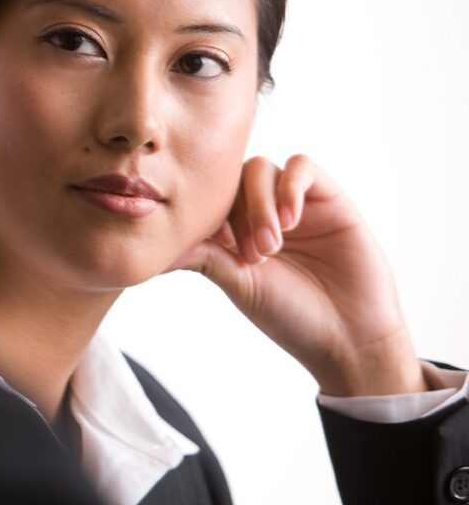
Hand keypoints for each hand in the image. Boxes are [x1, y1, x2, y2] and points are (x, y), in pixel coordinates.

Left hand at [164, 154, 427, 396]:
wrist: (347, 338)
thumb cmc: (290, 315)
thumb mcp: (237, 283)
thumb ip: (202, 256)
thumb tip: (157, 246)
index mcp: (235, 231)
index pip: (207, 198)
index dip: (205, 214)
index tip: (218, 248)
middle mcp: (262, 212)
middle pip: (230, 179)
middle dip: (234, 213)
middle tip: (250, 255)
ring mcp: (294, 203)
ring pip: (260, 168)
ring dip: (259, 204)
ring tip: (270, 247)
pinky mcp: (329, 198)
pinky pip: (302, 166)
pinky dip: (289, 187)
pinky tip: (290, 222)